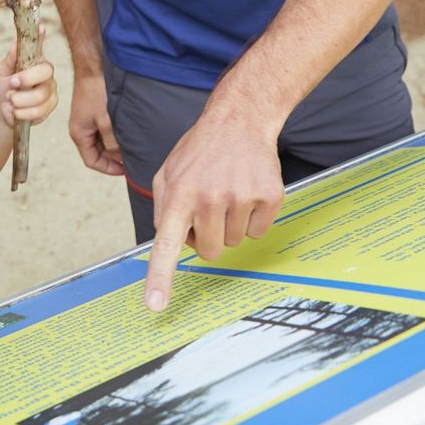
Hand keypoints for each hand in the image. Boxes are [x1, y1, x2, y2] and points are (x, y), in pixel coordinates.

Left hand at [0, 33, 58, 127]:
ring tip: (11, 100)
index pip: (39, 45)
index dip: (40, 36)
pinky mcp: (51, 104)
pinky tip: (17, 111)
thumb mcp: (2, 72)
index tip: (39, 27)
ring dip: (19, 100)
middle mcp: (46, 71)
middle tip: (12, 83)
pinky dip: (23, 112)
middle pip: (46, 71)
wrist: (3, 111)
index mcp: (34, 59)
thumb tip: (15, 44)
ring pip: (40, 95)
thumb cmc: (3, 87)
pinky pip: (39, 110)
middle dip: (26, 79)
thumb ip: (10, 60)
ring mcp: (51, 88)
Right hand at [68, 70, 126, 175]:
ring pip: (102, 141)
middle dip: (113, 158)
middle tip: (132, 159)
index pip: (92, 161)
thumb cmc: (96, 91)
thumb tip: (118, 158)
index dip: (109, 168)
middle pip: (97, 152)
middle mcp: (82, 129)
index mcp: (79, 134)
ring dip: (116, 145)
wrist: (93, 66)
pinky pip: (104, 129)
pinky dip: (115, 134)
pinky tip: (128, 132)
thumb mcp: (106, 120)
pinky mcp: (95, 111)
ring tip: (133, 146)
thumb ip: (112, 142)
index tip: (125, 170)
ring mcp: (88, 120)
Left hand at [142, 107, 283, 311]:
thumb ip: (163, 210)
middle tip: (208, 206)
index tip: (155, 305)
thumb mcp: (168, 173)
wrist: (241, 119)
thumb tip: (171, 244)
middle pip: (208, 252)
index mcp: (179, 194)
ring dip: (229, 225)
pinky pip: (258, 232)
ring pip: (234, 243)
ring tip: (227, 191)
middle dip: (207, 237)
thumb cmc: (200, 150)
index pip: (166, 244)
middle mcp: (210, 198)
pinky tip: (247, 191)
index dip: (160, 277)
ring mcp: (242, 198)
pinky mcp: (269, 197)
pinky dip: (252, 218)